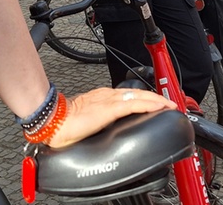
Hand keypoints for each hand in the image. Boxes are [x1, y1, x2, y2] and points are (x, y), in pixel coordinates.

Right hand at [44, 88, 176, 148]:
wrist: (53, 121)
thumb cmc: (64, 124)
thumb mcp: (88, 121)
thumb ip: (100, 121)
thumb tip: (107, 129)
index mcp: (103, 98)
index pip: (130, 95)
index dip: (146, 98)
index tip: (157, 104)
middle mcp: (108, 95)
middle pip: (138, 93)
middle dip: (156, 98)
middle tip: (170, 103)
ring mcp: (109, 100)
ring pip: (139, 96)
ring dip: (156, 100)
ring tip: (168, 105)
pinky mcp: (109, 108)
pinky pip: (133, 104)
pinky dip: (147, 104)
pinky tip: (157, 107)